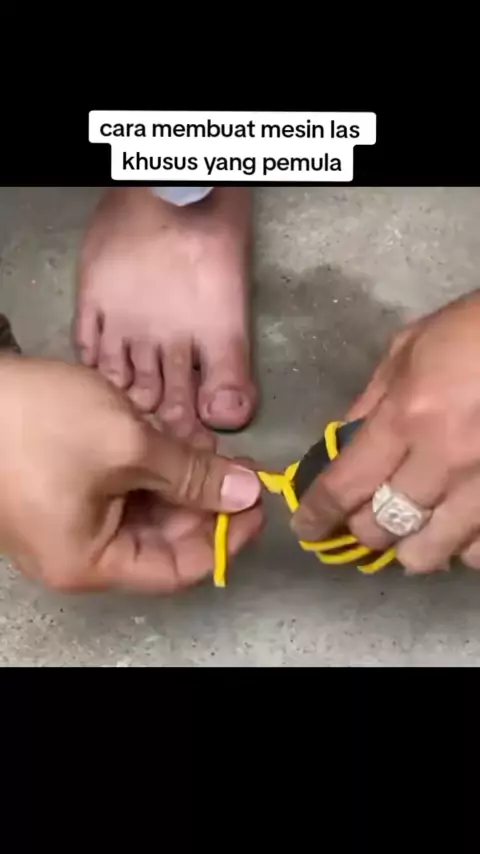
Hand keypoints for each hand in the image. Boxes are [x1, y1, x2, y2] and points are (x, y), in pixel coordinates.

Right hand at [0, 355, 262, 592]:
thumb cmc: (38, 423)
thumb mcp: (127, 445)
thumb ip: (192, 474)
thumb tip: (246, 493)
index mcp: (90, 562)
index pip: (180, 568)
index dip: (228, 536)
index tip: (258, 501)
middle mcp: (79, 552)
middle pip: (163, 538)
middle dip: (205, 499)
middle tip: (238, 463)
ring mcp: (69, 520)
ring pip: (144, 509)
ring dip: (180, 477)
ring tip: (207, 442)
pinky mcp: (64, 490)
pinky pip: (120, 488)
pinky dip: (150, 465)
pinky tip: (173, 436)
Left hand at [291, 291, 479, 574]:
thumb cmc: (476, 330)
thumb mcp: (410, 348)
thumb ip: (371, 400)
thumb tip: (341, 443)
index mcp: (409, 415)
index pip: (344, 486)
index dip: (316, 514)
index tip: (307, 527)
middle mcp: (446, 460)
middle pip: (383, 530)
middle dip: (364, 529)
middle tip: (367, 515)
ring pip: (433, 553)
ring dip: (415, 543)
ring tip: (419, 522)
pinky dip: (464, 547)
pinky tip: (463, 523)